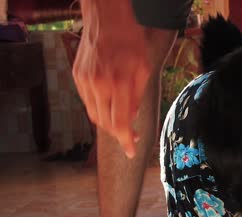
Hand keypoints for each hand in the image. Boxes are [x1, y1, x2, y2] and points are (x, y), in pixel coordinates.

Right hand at [72, 1, 151, 157]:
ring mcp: (84, 81)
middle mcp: (98, 85)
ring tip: (121, 118)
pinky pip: (87, 101)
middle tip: (131, 135)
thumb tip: (131, 118)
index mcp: (118, 83)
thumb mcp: (144, 68)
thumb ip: (137, 97)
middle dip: (119, 133)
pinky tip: (109, 102)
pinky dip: (99, 107)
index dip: (125, 140)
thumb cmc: (130, 41)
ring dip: (108, 121)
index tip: (131, 151)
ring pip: (94, 114)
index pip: (120, 123)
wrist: (106, 19)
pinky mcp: (77, 76)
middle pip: (105, 123)